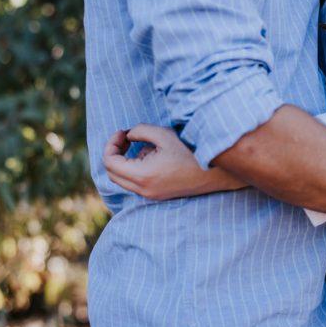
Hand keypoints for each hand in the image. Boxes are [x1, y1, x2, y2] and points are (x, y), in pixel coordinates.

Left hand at [103, 124, 246, 200]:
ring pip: (124, 179)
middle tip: (127, 138)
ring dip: (128, 161)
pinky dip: (138, 169)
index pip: (110, 162)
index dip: (111, 144)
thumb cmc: (191, 151)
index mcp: (142, 176)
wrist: (215, 173)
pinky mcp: (158, 195)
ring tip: (150, 147)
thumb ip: (139, 131)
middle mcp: (144, 190)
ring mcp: (151, 195)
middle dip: (115, 153)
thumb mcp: (163, 134)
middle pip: (112, 173)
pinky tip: (157, 156)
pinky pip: (137, 183)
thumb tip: (129, 136)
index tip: (124, 132)